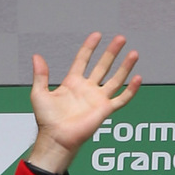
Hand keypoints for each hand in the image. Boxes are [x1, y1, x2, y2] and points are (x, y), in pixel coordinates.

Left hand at [28, 33, 140, 174]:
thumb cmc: (47, 121)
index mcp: (72, 83)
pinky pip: (121, 99)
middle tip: (120, 39)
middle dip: (112, 52)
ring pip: (115, 79)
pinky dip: (130, 90)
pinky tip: (138, 78)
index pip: (83, 60)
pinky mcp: (104, 110)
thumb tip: (36, 57)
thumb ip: (40, 75)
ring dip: (125, 66)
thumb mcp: (39, 94)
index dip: (89, 47)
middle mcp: (87, 89)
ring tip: (133, 53)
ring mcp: (97, 99)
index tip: (97, 35)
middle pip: (103, 66)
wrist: (56, 139)